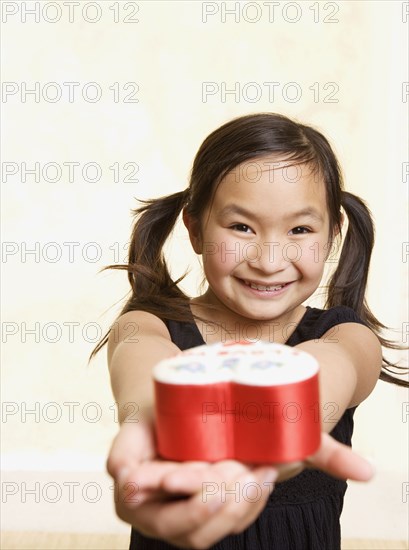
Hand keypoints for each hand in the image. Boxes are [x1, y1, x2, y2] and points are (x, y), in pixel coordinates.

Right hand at [106, 419, 276, 547]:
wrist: (164, 416)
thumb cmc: (149, 419)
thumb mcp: (130, 429)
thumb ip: (122, 455)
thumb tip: (130, 484)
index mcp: (133, 503)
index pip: (163, 515)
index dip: (189, 504)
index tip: (211, 479)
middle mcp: (158, 520)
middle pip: (193, 534)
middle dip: (222, 506)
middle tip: (242, 474)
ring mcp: (186, 522)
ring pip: (217, 531)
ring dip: (243, 504)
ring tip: (259, 473)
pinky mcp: (210, 517)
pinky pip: (234, 521)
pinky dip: (254, 500)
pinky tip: (264, 475)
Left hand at [106, 420, 373, 548]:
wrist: (179, 387)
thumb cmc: (229, 420)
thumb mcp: (275, 433)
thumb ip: (319, 453)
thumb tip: (369, 473)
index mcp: (216, 508)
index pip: (234, 520)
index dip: (245, 505)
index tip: (260, 473)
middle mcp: (183, 512)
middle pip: (203, 530)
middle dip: (221, 507)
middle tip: (237, 471)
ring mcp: (151, 500)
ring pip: (171, 520)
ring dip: (187, 501)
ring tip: (205, 472)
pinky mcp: (125, 473)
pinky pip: (131, 488)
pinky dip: (141, 484)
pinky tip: (149, 480)